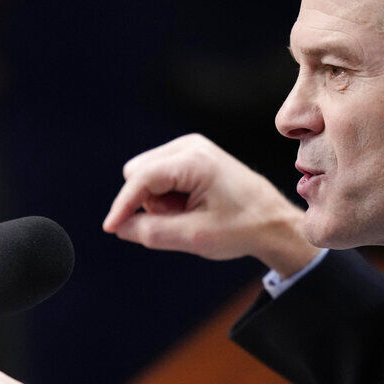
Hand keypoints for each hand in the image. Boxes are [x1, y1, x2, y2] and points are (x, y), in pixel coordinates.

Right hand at [103, 134, 319, 275]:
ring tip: (187, 215)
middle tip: (177, 223)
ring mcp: (190, 148)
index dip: (122, 205)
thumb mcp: (195, 237)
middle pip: (138, 173)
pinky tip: (190, 207)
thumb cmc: (242, 228)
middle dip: (146, 203)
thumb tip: (120, 227)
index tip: (110, 229)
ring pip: (145, 175)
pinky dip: (165, 196)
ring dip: (157, 201)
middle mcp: (190, 146)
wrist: (273, 221)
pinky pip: (158, 177)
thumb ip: (152, 232)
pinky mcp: (191, 157)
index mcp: (194, 160)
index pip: (141, 179)